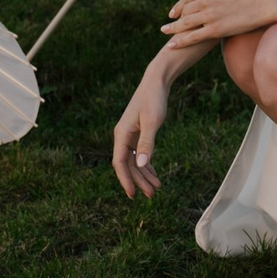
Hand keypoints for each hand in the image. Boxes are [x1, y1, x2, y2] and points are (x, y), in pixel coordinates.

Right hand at [112, 69, 170, 198]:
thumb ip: (147, 143)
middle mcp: (122, 137)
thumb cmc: (154, 100)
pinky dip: (147, 166)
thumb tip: (142, 164)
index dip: (125, 180)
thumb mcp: (152, 122)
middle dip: (138, 181)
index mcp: (122, 135)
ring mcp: (129, 136)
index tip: (133, 195)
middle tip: (152, 195)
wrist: (156, 83)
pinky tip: (154, 175)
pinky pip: (139, 155)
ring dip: (144, 175)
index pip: (120, 163)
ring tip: (156, 189)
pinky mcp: (137, 134)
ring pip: (134, 162)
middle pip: (128, 165)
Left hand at [163, 0, 276, 48]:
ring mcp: (209, 14)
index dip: (179, 6)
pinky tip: (172, 45)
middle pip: (185, 10)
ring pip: (185, 24)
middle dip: (175, 19)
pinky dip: (181, 41)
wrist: (265, 2)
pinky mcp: (215, 29)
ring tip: (165, 34)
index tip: (173, 13)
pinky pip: (193, 36)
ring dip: (173, 30)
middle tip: (167, 26)